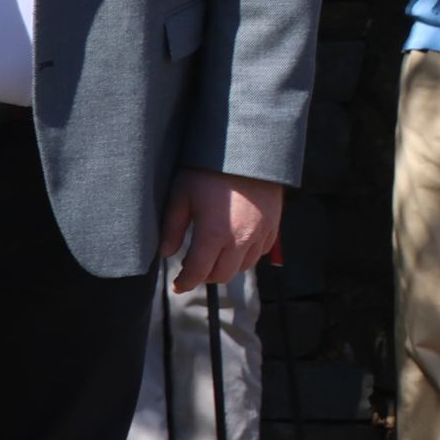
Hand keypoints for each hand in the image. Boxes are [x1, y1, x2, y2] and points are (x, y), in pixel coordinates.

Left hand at [162, 169, 284, 290]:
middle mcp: (240, 241)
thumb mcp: (181, 196)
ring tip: (211, 257)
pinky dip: (245, 257)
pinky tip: (234, 246)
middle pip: (222, 275)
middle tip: (192, 269)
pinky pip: (259, 254)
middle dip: (204, 276)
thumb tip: (165, 253)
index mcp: (214, 235)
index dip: (185, 282)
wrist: (248, 152)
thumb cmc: (208, 171)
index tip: (177, 286)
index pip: (198, 271)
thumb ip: (172, 228)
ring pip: (242, 267)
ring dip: (225, 268)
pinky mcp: (273, 228)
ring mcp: (260, 235)